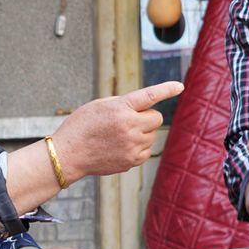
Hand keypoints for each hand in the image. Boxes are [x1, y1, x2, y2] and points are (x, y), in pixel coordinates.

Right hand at [51, 81, 183, 179]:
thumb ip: (124, 103)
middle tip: (130, 120)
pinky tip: (120, 147)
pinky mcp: (132, 161)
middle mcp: (129, 126)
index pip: (150, 96)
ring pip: (152, 135)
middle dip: (147, 117)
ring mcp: (132, 145)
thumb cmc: (81, 126)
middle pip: (156, 118)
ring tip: (119, 136)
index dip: (167, 89)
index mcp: (120, 108)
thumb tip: (145, 107)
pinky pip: (146, 150)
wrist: (68, 154)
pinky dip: (138, 147)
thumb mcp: (99, 105)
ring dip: (142, 132)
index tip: (180, 87)